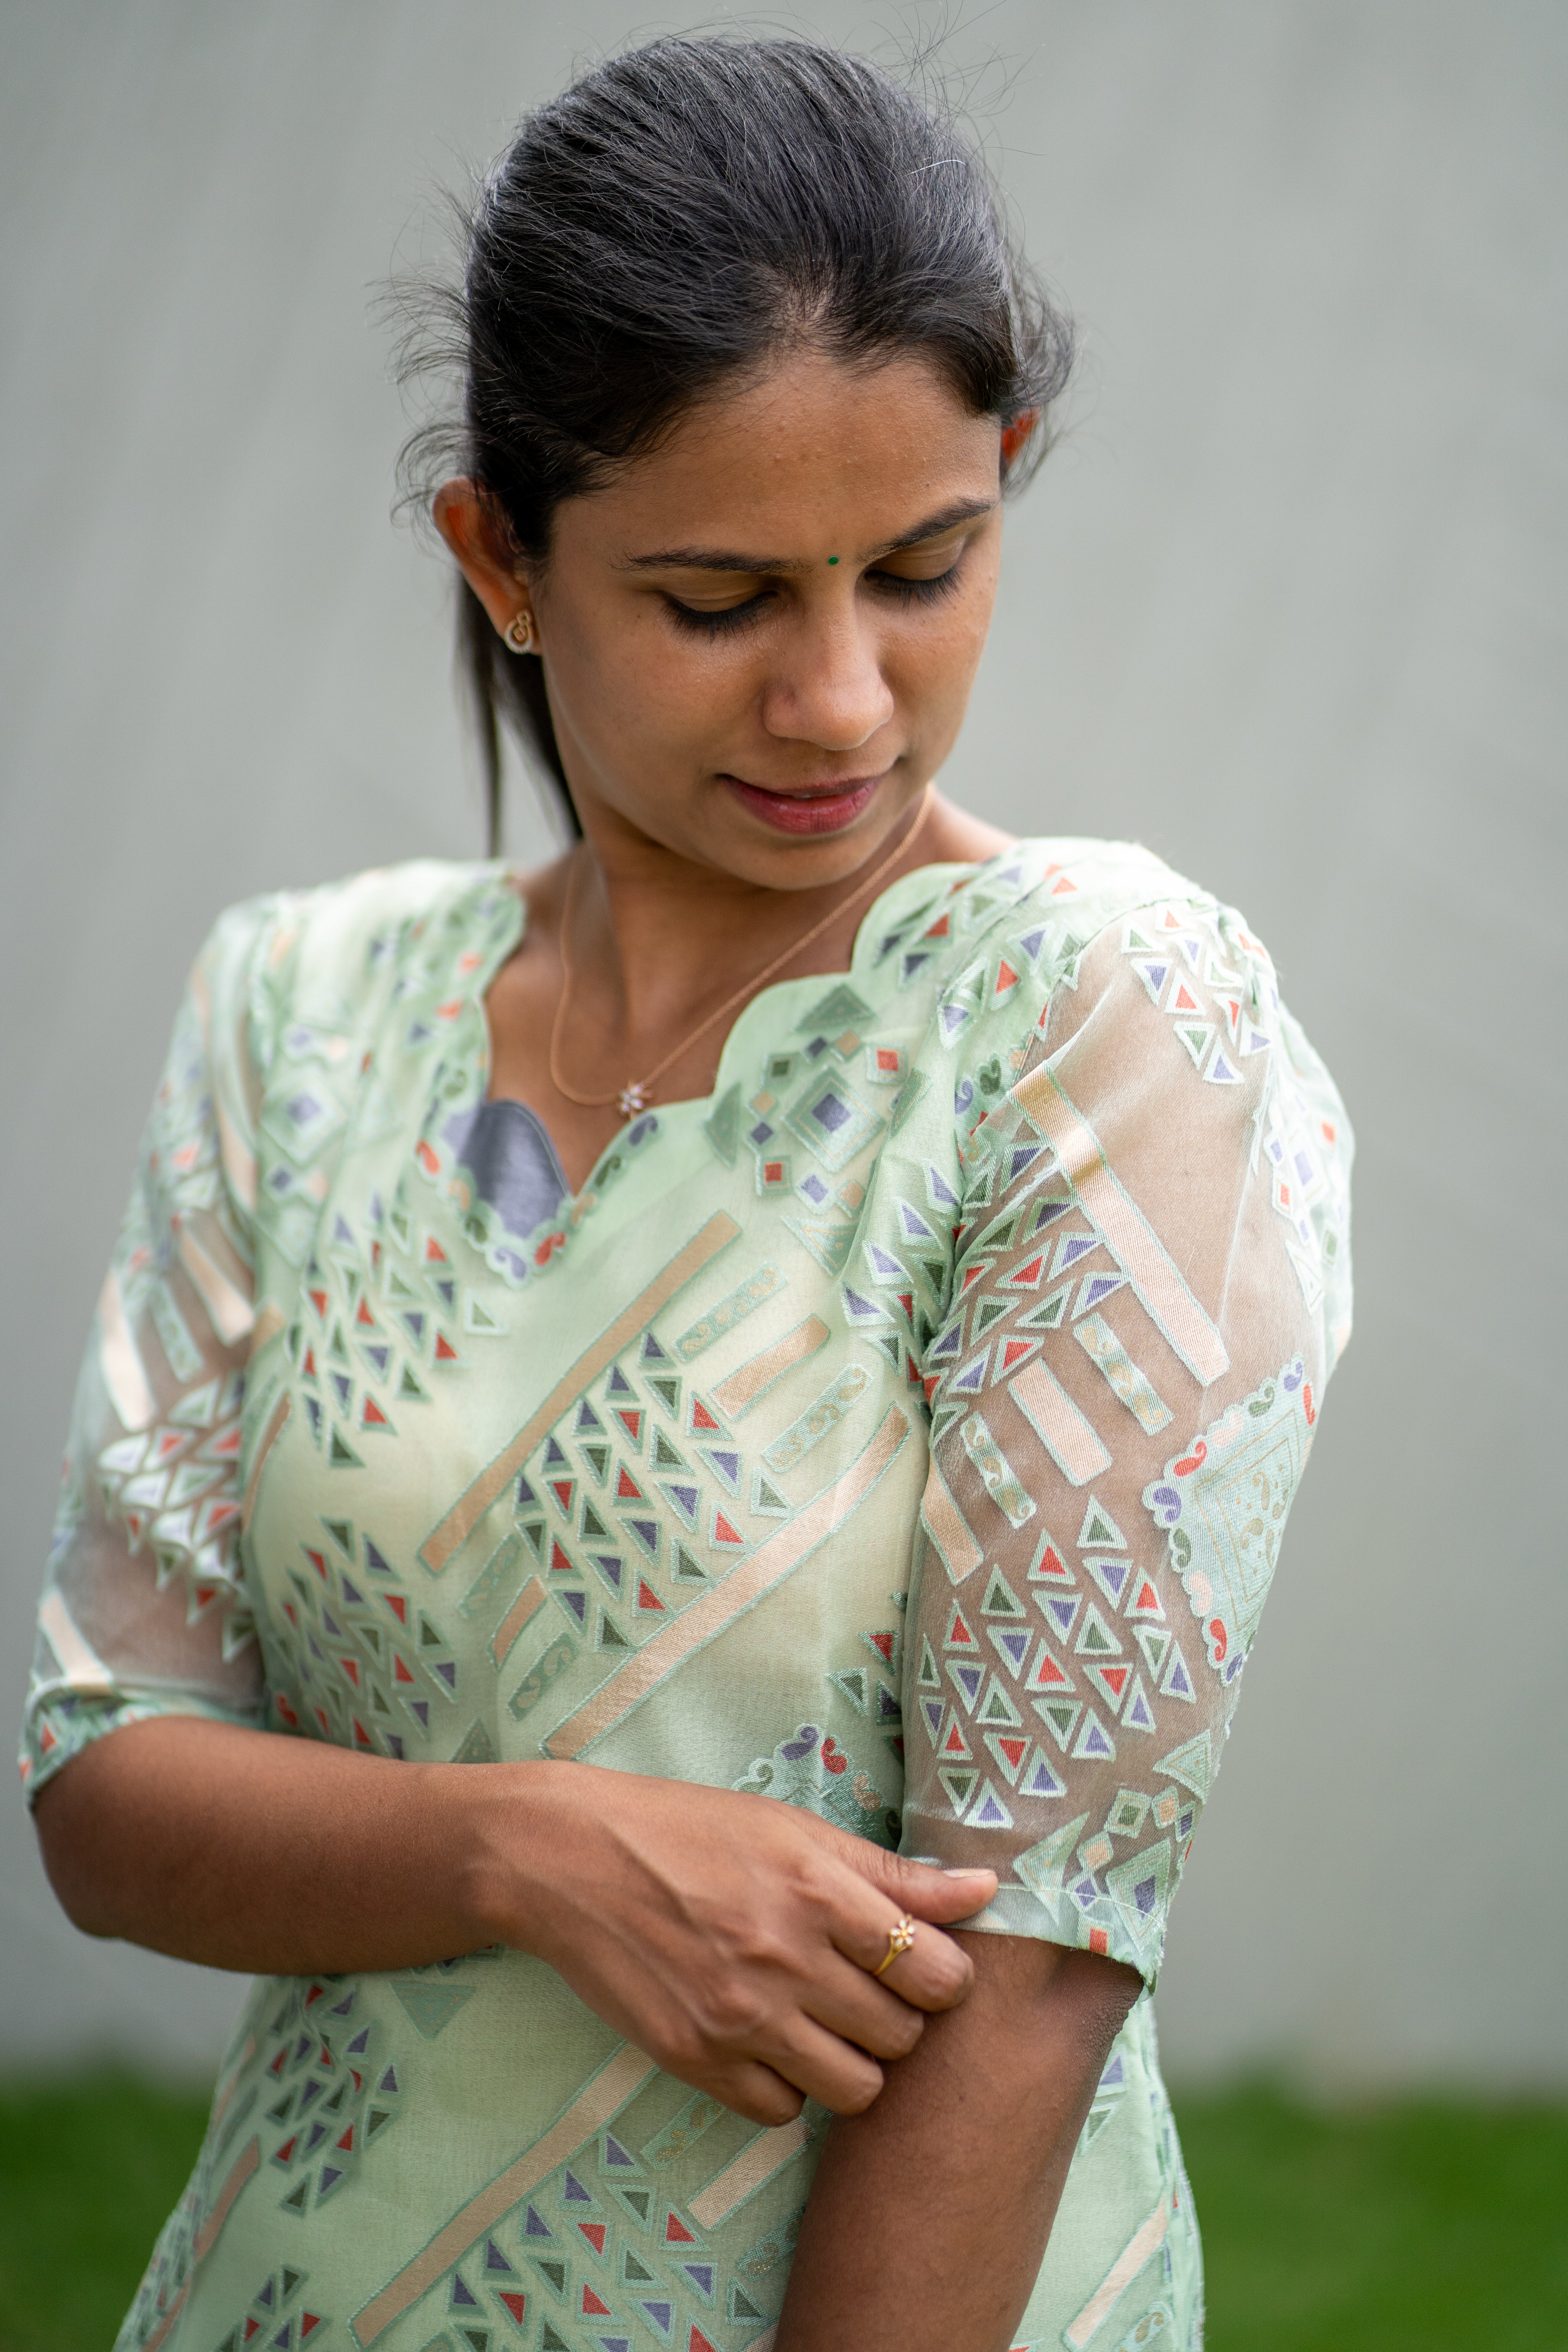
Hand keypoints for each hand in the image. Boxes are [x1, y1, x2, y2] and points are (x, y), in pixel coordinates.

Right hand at [480, 1763, 997, 2124]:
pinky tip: (766, 2041)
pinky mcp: (696, 2061)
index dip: (944, 1976)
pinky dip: (786, 2087)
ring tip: (821, 2022)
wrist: (569, 1858)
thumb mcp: (795, 1830)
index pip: (938, 1972)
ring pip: (856, 2089)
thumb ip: (894, 1872)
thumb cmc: (688, 1830)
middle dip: (897, 2018)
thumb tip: (988, 1888)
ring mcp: (739, 2018)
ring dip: (852, 2062)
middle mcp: (785, 1959)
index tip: (922, 1965)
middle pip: (903, 2036)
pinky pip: (782, 2112)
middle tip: (862, 1988)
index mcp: (817, 1890)